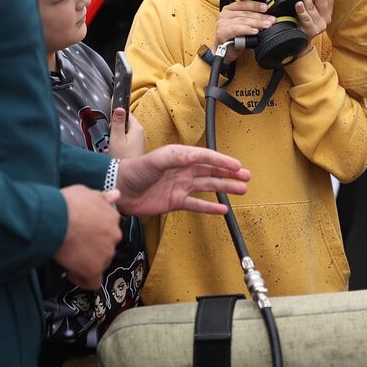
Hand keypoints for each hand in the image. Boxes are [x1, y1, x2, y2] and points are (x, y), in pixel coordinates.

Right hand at [56, 186, 122, 289]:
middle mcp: (114, 236)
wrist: (56, 219)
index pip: (109, 230)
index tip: (82, 234)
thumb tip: (116, 195)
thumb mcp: (86, 193)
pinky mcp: (94, 269)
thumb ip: (103, 197)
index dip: (95, 234)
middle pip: (106, 247)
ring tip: (69, 257)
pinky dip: (83, 280)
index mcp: (113, 218)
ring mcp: (105, 253)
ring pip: (100, 263)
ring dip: (87, 262)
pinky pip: (93, 282)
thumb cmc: (67, 204)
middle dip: (92, 248)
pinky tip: (71, 272)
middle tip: (74, 246)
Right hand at [107, 108, 147, 159]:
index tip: (110, 119)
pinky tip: (115, 151)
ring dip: (117, 136)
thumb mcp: (116, 138)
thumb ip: (117, 123)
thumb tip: (119, 108)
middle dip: (116, 127)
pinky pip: (127, 141)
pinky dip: (120, 143)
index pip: (128, 113)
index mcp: (137, 128)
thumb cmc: (123, 158)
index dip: (117, 115)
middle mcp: (141, 133)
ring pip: (126, 133)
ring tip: (111, 145)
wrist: (129, 175)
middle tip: (110, 135)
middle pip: (126, 123)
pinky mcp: (137, 148)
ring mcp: (140, 141)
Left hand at [115, 144, 251, 216]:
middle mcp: (183, 171)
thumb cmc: (135, 170)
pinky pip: (196, 204)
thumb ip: (176, 158)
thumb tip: (196, 157)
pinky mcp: (175, 202)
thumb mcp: (156, 160)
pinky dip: (210, 207)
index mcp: (180, 157)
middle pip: (211, 172)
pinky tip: (223, 209)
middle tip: (246, 176)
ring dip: (225, 188)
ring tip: (242, 189)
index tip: (237, 166)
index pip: (206, 158)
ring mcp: (181, 187)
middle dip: (229, 173)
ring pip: (208, 187)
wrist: (120, 190)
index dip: (222, 161)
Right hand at [214, 0, 272, 55]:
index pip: (244, 4)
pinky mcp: (222, 33)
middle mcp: (226, 14)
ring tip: (266, 25)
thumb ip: (252, 20)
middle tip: (271, 20)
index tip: (266, 8)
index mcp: (231, 9)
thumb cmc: (234, 39)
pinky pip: (236, 29)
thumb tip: (268, 19)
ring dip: (256, 23)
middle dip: (260, 17)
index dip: (256, 5)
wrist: (224, 53)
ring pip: (242, 20)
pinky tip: (254, 31)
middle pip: (246, 13)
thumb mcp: (245, 27)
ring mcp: (223, 23)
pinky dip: (246, 29)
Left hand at [294, 0, 333, 52]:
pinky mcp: (312, 30)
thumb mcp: (311, 9)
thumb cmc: (305, 23)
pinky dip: (302, 11)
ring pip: (313, 8)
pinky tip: (298, 4)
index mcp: (328, 10)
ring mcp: (320, 25)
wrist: (301, 42)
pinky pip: (307, 19)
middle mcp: (326, 17)